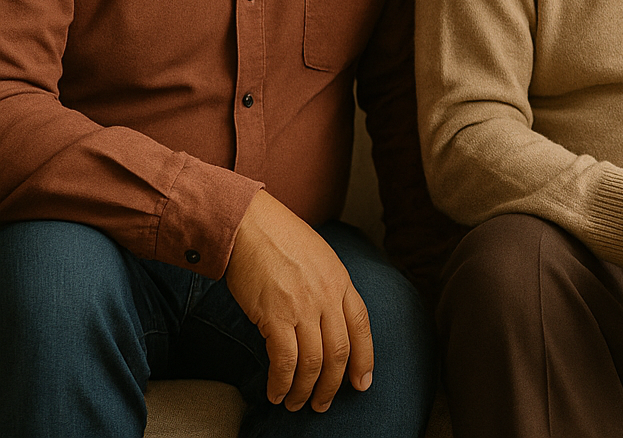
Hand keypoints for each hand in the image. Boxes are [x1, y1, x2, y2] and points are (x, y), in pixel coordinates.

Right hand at [225, 190, 373, 411]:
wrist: (250, 225)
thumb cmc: (279, 239)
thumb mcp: (319, 258)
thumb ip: (328, 288)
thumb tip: (325, 320)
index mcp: (342, 281)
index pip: (362, 326)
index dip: (365, 359)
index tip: (362, 383)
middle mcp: (328, 296)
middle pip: (340, 351)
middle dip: (333, 384)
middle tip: (323, 404)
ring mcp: (304, 306)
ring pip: (314, 362)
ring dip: (306, 390)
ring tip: (296, 404)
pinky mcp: (275, 316)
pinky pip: (285, 360)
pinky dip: (282, 382)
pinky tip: (275, 393)